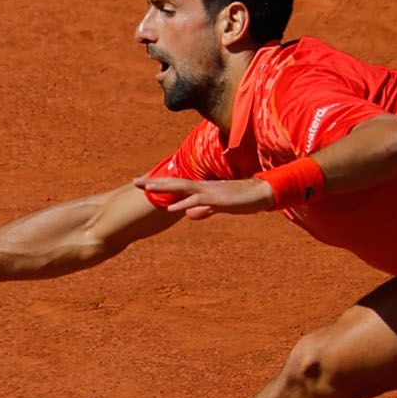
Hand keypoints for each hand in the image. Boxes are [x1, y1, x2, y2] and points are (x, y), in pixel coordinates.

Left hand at [133, 175, 275, 219]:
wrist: (262, 193)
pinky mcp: (217, 198)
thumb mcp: (219, 207)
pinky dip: (182, 204)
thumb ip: (205, 210)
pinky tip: (169, 208)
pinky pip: (197, 201)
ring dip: (163, 188)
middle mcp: (202, 186)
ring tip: (146, 189)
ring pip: (181, 187)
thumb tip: (190, 215)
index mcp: (202, 188)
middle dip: (153, 182)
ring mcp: (209, 191)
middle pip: (173, 182)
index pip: (176, 184)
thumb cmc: (242, 199)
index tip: (142, 184)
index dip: (159, 183)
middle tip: (134, 182)